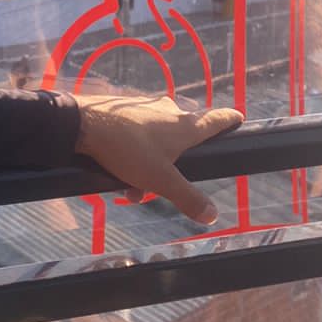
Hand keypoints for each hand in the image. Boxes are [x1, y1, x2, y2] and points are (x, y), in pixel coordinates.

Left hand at [75, 93, 241, 225]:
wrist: (82, 124)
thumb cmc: (128, 150)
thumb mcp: (160, 180)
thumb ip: (187, 197)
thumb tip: (212, 215)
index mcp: (185, 126)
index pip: (216, 120)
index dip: (229, 120)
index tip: (239, 118)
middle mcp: (169, 110)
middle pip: (183, 134)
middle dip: (176, 161)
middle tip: (162, 182)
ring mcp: (144, 107)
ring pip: (156, 138)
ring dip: (149, 163)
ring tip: (132, 187)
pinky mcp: (122, 109)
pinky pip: (135, 133)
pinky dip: (131, 152)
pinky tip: (116, 170)